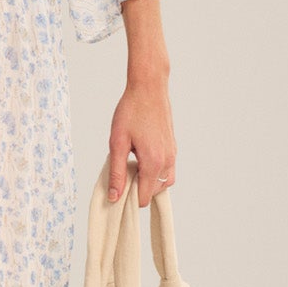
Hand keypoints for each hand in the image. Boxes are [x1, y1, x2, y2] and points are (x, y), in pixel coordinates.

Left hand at [108, 73, 176, 205]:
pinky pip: (167, 170)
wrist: (149, 89)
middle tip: (122, 171)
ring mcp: (172, 154)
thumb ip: (116, 172)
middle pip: (154, 192)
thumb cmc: (131, 111)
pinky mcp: (173, 148)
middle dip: (138, 188)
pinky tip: (141, 157)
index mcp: (153, 162)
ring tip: (132, 165)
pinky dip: (155, 171)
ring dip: (148, 181)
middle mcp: (167, 161)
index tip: (117, 186)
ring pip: (163, 182)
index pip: (144, 197)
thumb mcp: (117, 142)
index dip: (129, 198)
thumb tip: (114, 196)